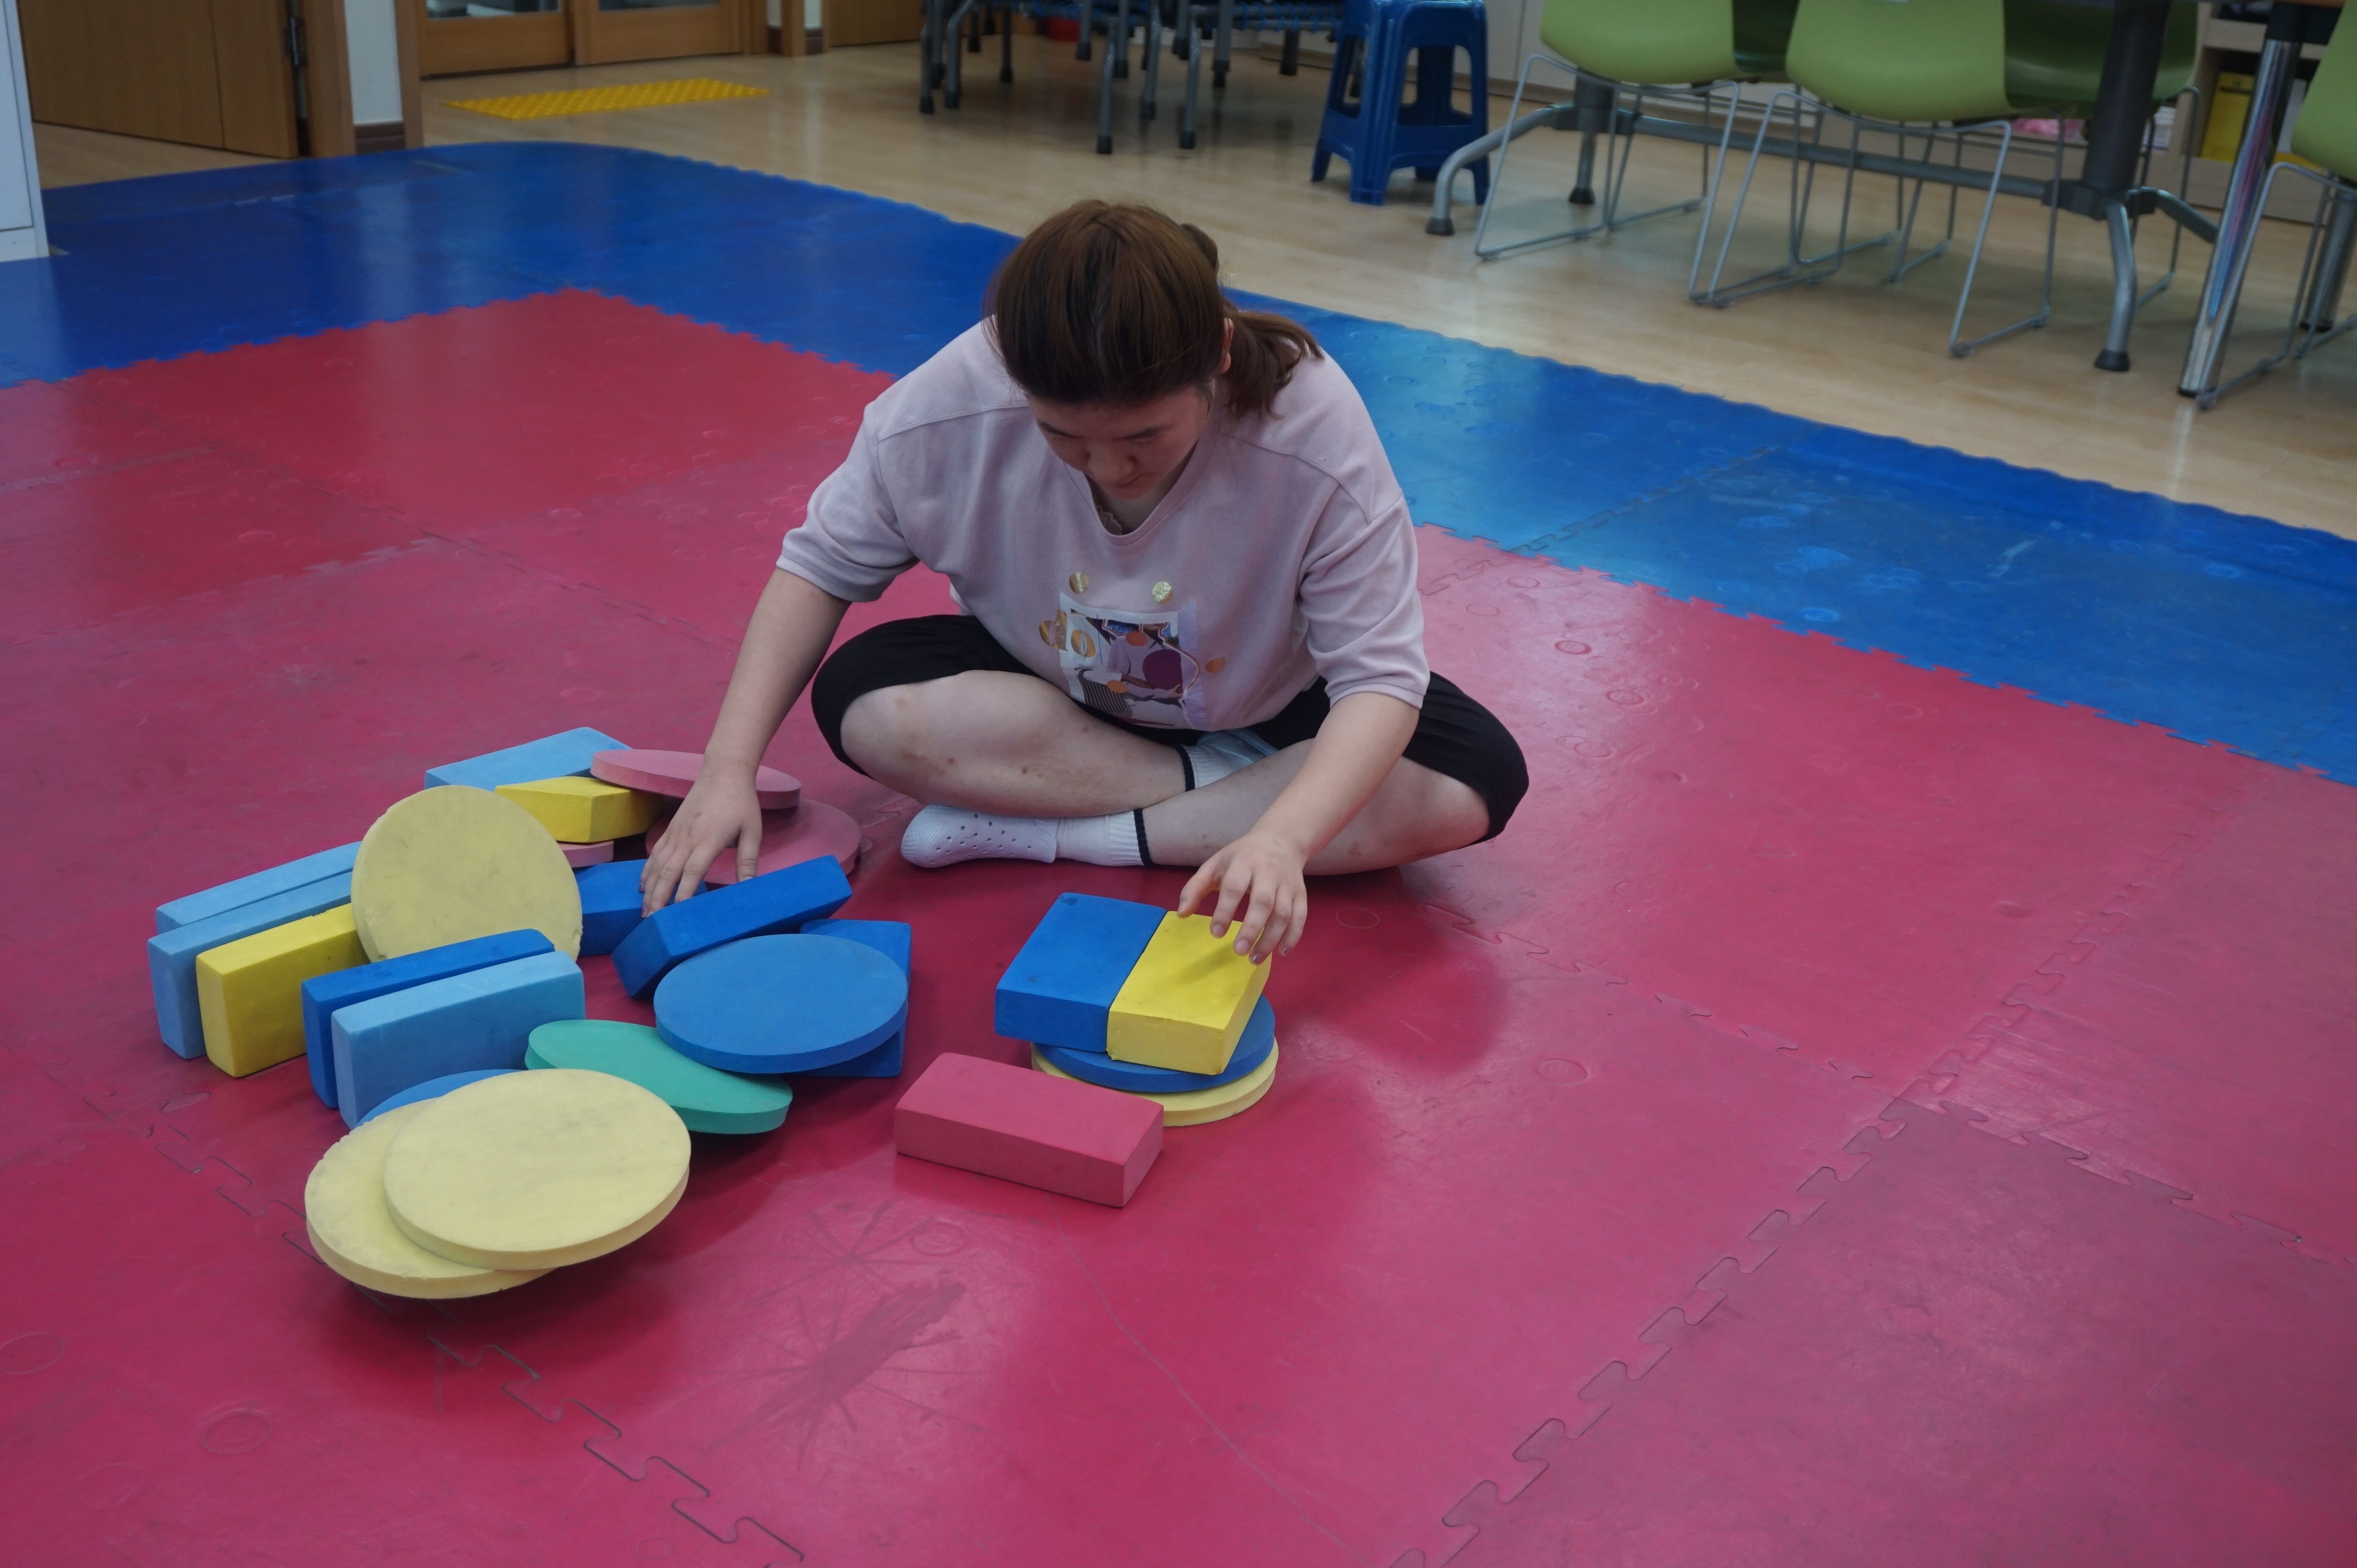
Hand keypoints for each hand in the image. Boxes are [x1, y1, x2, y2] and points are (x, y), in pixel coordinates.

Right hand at [640, 764, 764, 913]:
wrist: (723, 772)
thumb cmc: (741, 802)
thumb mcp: (752, 831)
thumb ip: (748, 861)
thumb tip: (749, 888)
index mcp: (709, 840)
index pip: (693, 871)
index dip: (684, 892)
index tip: (677, 912)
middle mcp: (687, 838)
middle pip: (668, 872)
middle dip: (658, 898)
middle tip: (651, 921)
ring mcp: (675, 833)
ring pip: (657, 864)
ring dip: (649, 889)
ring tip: (644, 910)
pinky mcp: (671, 829)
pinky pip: (655, 853)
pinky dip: (647, 871)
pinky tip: (643, 885)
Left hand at [1176, 829, 1307, 961]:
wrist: (1280, 840)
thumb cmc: (1241, 857)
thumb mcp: (1215, 865)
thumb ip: (1195, 888)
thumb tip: (1181, 914)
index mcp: (1244, 863)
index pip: (1235, 887)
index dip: (1225, 911)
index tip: (1216, 933)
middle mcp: (1268, 872)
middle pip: (1263, 902)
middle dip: (1252, 928)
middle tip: (1239, 951)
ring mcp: (1287, 884)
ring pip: (1283, 913)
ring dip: (1271, 938)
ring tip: (1255, 958)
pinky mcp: (1300, 893)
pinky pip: (1300, 916)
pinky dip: (1293, 936)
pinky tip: (1281, 953)